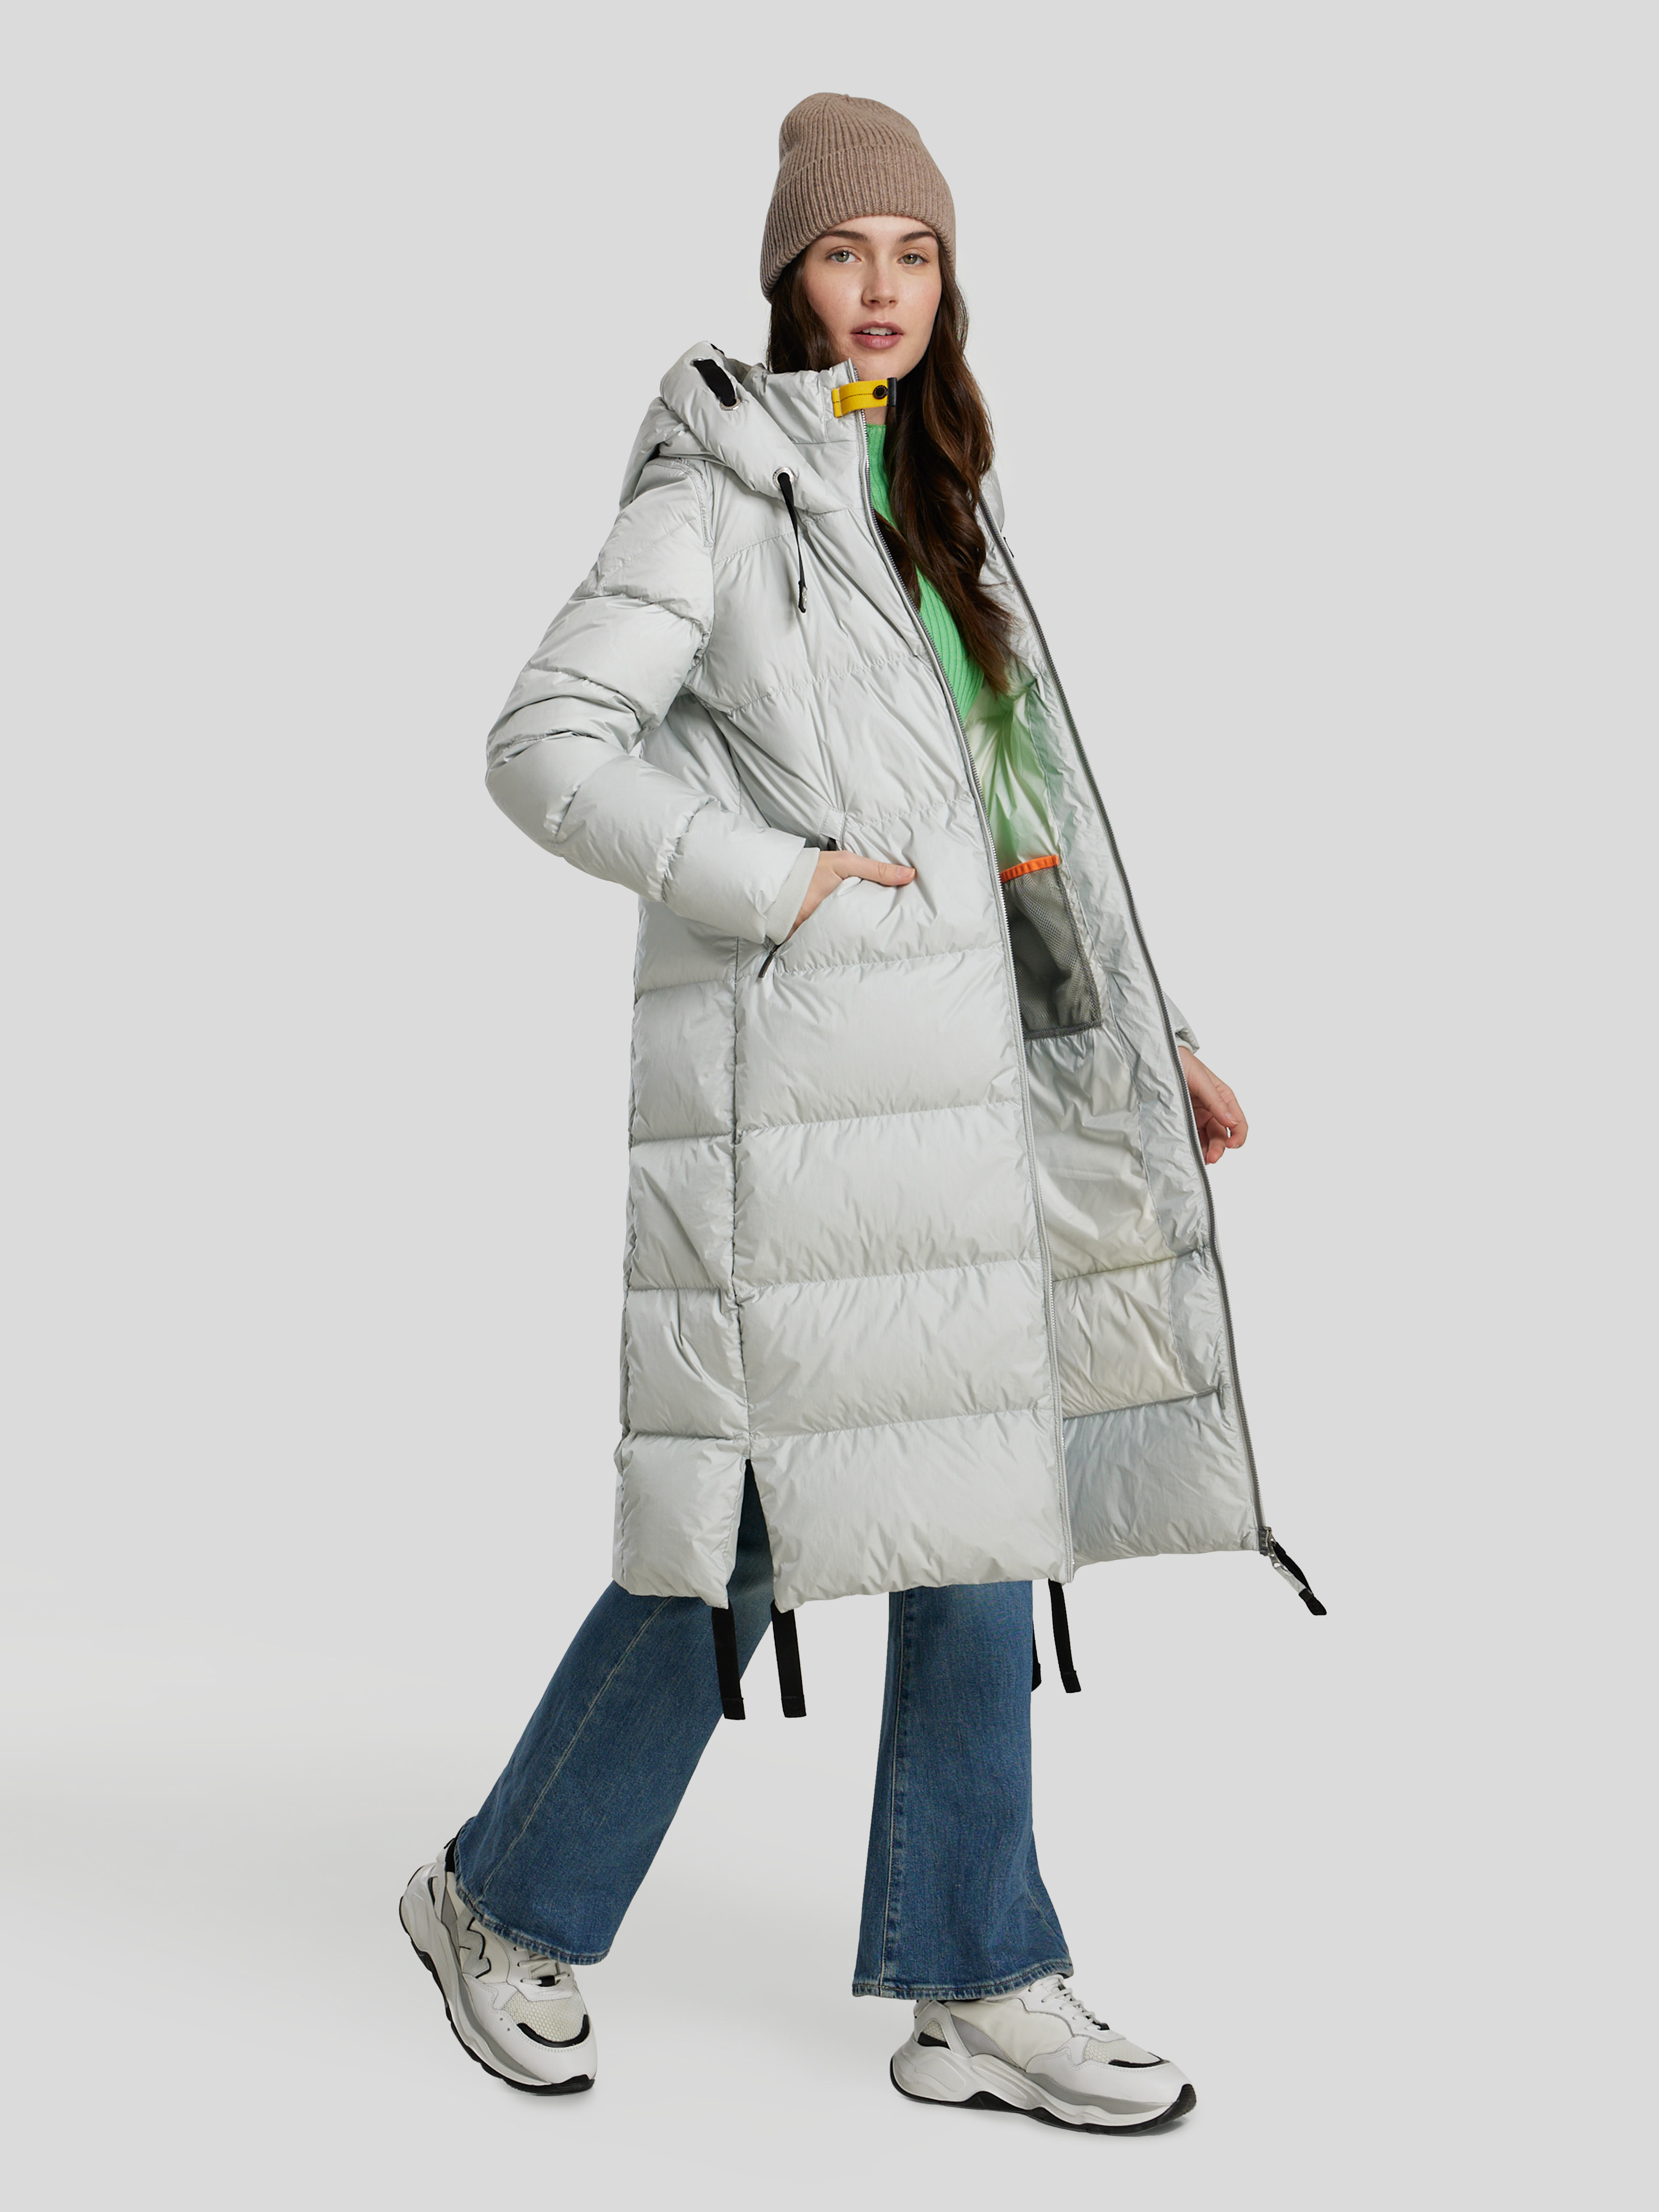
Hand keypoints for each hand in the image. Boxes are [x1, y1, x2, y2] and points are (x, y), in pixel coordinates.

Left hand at [791, 848, 915, 930]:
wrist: (780, 897)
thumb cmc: (811, 873)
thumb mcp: (846, 865)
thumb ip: (876, 869)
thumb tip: (910, 873)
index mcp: (856, 878)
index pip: (885, 885)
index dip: (902, 890)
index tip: (923, 897)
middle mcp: (852, 897)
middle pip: (879, 907)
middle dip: (896, 913)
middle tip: (920, 921)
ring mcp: (844, 916)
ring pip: (869, 923)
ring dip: (882, 929)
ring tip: (907, 935)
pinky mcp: (836, 932)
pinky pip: (855, 937)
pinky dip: (865, 940)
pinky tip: (882, 944)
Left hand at [1179, 1047, 1247, 1165]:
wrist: (1159, 1059)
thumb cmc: (1182, 1063)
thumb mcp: (1201, 1080)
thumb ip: (1215, 1101)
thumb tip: (1231, 1122)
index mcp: (1223, 1098)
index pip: (1237, 1121)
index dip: (1238, 1135)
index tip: (1231, 1145)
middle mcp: (1213, 1109)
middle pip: (1222, 1135)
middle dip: (1219, 1148)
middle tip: (1211, 1159)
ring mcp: (1198, 1116)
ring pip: (1208, 1139)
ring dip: (1207, 1151)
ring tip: (1202, 1160)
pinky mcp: (1184, 1120)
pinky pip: (1193, 1137)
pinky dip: (1195, 1147)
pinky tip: (1193, 1154)